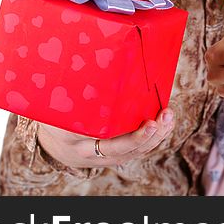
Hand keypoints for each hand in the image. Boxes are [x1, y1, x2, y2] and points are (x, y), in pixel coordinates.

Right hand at [36, 107, 174, 167]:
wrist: (54, 145)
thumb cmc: (56, 118)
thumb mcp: (56, 109)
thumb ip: (71, 96)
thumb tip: (84, 65)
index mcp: (77, 142)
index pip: (109, 144)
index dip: (133, 137)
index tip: (150, 124)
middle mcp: (93, 154)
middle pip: (129, 151)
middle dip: (151, 135)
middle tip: (165, 116)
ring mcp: (107, 158)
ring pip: (136, 152)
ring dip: (158, 136)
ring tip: (169, 116)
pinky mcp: (116, 156)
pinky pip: (138, 151)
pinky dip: (155, 138)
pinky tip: (165, 124)